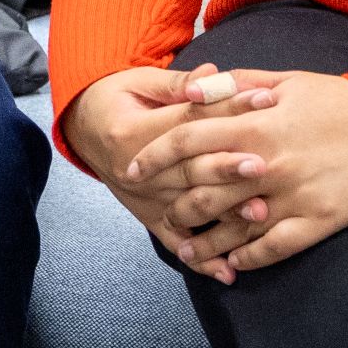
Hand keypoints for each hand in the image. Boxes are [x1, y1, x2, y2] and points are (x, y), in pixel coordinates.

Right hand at [63, 64, 279, 261]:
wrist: (83, 127)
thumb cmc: (117, 98)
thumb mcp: (140, 81)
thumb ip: (177, 83)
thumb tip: (211, 75)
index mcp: (132, 131)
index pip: (188, 121)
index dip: (227, 110)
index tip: (264, 102)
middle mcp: (137, 170)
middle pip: (189, 169)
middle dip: (228, 167)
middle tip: (264, 164)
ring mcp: (144, 199)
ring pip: (189, 207)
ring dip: (225, 213)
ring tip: (261, 213)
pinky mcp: (148, 217)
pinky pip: (176, 242)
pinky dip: (201, 260)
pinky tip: (229, 272)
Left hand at [128, 69, 347, 283]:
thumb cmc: (339, 101)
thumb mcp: (286, 81)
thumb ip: (237, 84)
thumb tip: (195, 90)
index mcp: (256, 125)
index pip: (187, 141)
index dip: (153, 156)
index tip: (132, 168)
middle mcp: (267, 165)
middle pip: (201, 190)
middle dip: (174, 205)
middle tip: (162, 213)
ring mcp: (292, 198)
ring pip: (232, 229)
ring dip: (203, 242)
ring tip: (186, 250)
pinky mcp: (317, 223)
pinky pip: (272, 249)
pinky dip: (247, 259)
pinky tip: (231, 264)